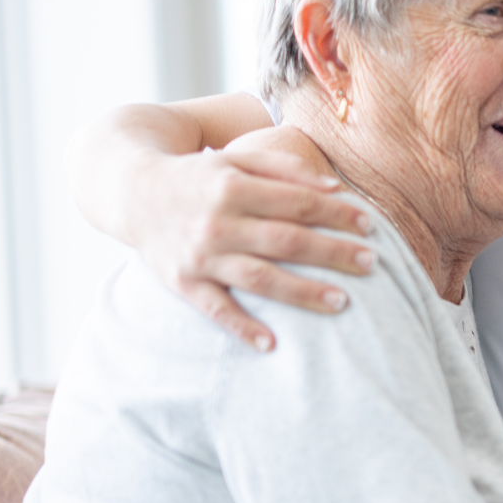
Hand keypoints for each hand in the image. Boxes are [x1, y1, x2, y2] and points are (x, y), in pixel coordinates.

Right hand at [134, 127, 372, 350]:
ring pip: (259, 277)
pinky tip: (272, 343)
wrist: (132, 190)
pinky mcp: (182, 282)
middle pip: (286, 240)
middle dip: (332, 253)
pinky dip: (242, 327)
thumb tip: (335, 187)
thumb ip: (284, 168)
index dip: (337, 214)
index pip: (298, 202)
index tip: (370, 227)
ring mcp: (199, 254)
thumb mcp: (236, 159)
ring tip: (343, 302)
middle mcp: (217, 221)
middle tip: (371, 264)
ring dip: (303, 292)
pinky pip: (216, 309)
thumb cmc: (200, 176)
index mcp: (233, 186)